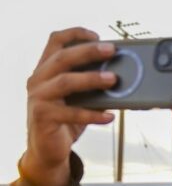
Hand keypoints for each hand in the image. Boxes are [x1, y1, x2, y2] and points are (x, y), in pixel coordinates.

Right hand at [22, 28, 115, 185]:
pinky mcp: (44, 117)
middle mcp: (38, 80)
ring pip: (65, 82)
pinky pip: (72, 113)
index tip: (97, 35)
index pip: (55, 42)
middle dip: (88, 52)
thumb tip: (120, 79)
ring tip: (113, 79)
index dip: (75, 34)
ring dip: (91, 79)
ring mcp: (39, 98)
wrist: (47, 151)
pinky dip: (93, 114)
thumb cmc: (64, 122)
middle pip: (63, 58)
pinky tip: (109, 116)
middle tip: (111, 50)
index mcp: (45, 70)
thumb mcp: (77, 100)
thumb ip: (89, 88)